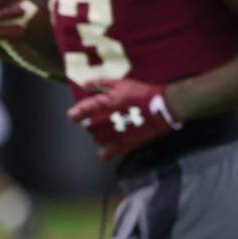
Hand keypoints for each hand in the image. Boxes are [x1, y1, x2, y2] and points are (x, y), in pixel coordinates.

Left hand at [67, 78, 181, 161]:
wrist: (163, 107)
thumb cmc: (141, 93)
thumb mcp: (121, 84)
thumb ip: (101, 84)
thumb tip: (85, 85)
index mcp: (103, 105)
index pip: (80, 112)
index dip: (75, 115)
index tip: (74, 115)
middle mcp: (105, 121)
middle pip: (88, 127)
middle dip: (89, 124)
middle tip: (96, 120)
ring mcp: (115, 134)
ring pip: (97, 139)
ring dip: (97, 135)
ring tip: (105, 131)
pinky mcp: (126, 144)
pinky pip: (110, 153)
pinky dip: (104, 153)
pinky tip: (102, 154)